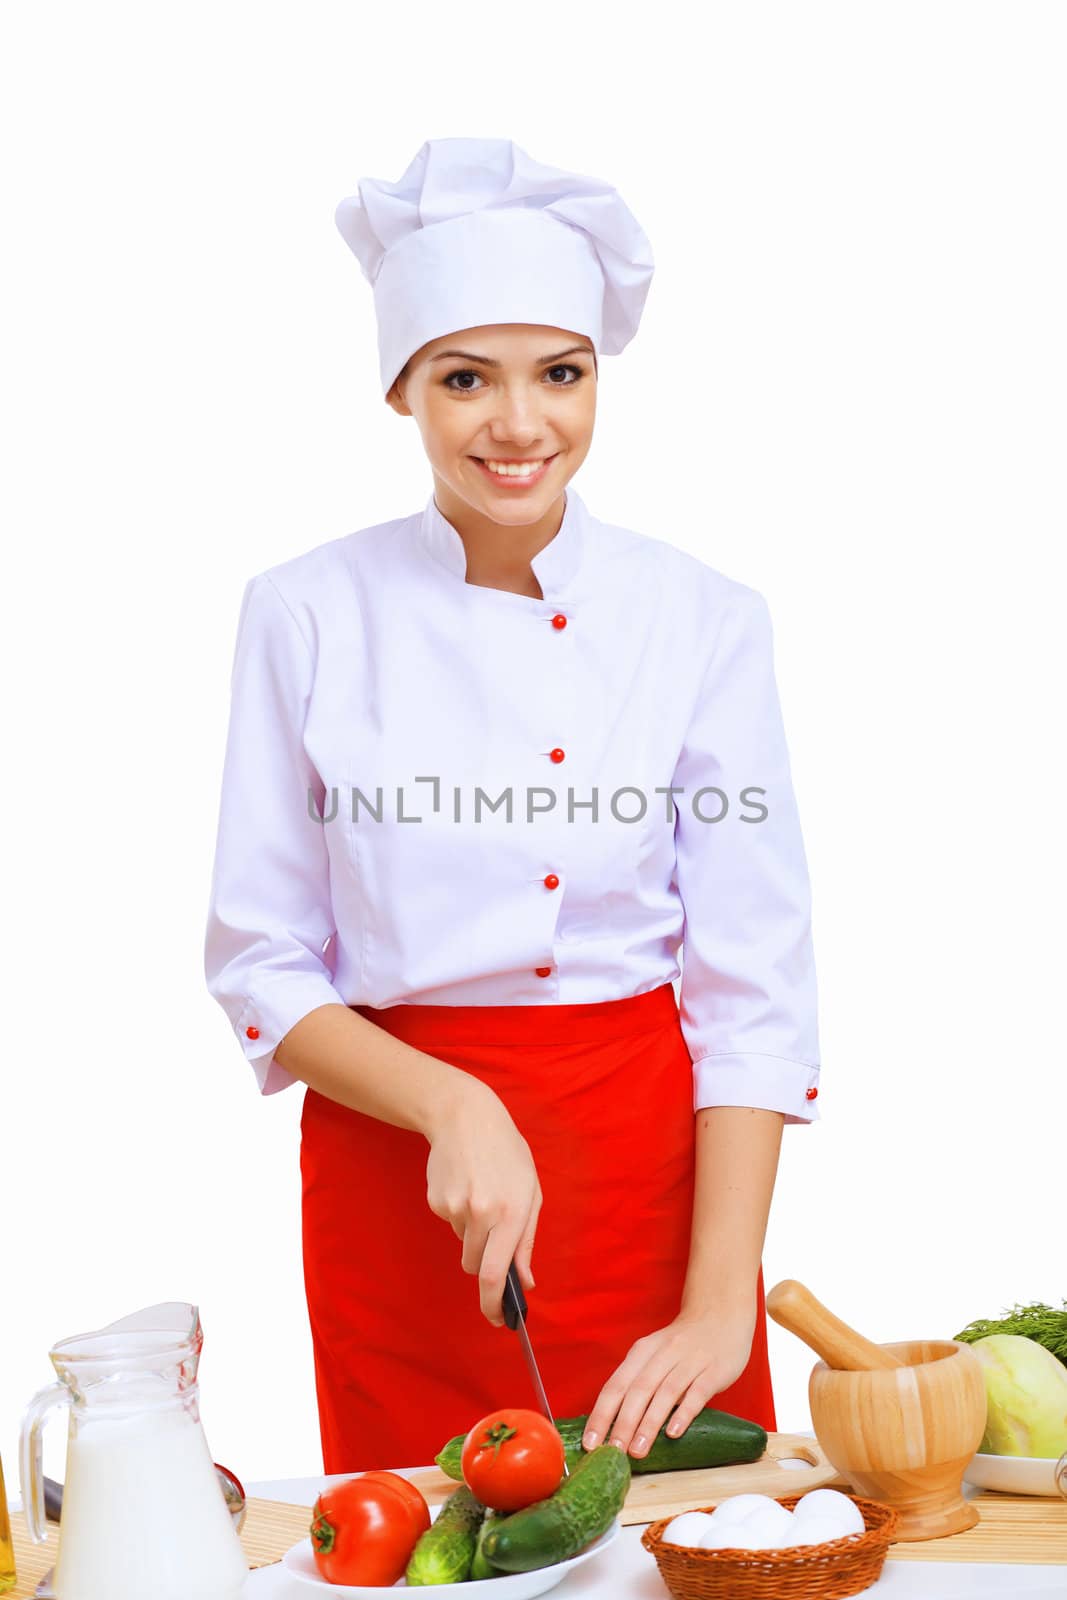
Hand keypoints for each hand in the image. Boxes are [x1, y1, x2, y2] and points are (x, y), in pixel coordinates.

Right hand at [424, 1075, 541, 1326]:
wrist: (465, 1116)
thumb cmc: (507, 1154)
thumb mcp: (530, 1191)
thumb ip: (527, 1240)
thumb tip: (526, 1282)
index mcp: (511, 1212)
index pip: (497, 1274)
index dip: (495, 1304)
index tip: (497, 1320)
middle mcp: (481, 1213)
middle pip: (477, 1267)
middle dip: (485, 1261)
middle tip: (493, 1230)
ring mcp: (454, 1208)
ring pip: (464, 1245)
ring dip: (473, 1233)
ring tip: (481, 1194)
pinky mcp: (436, 1202)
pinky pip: (450, 1224)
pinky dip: (458, 1213)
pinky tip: (465, 1184)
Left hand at [580, 1292, 758, 1457]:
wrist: (721, 1315)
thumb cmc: (682, 1345)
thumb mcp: (654, 1355)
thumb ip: (637, 1382)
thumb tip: (612, 1423)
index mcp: (642, 1351)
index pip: (616, 1385)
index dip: (601, 1414)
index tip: (590, 1443)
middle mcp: (663, 1354)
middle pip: (638, 1390)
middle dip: (623, 1423)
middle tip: (613, 1452)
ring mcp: (690, 1361)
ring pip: (665, 1393)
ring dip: (649, 1423)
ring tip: (637, 1450)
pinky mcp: (714, 1370)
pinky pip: (697, 1393)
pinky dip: (684, 1412)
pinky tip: (673, 1433)